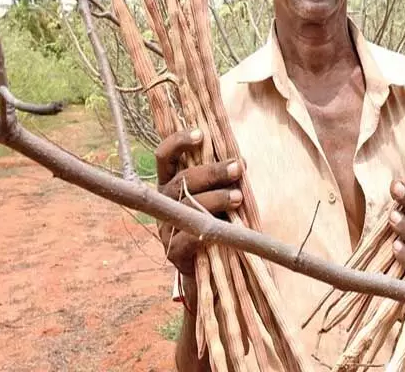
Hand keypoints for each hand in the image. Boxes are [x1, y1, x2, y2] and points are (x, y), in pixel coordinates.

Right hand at [154, 128, 244, 275]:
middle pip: (181, 180)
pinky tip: (227, 227)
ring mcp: (166, 227)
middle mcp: (164, 202)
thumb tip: (241, 162)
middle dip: (211, 172)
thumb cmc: (215, 223)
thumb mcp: (215, 197)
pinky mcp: (173, 251)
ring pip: (186, 206)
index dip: (178, 142)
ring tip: (238, 197)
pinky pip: (187, 237)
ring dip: (215, 198)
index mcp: (171, 184)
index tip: (201, 134)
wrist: (209, 269)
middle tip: (237, 167)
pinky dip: (208, 230)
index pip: (165, 157)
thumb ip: (221, 180)